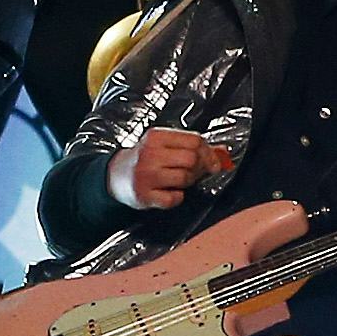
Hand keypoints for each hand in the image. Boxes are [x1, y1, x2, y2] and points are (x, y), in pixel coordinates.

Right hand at [108, 128, 230, 209]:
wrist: (115, 176)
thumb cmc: (144, 160)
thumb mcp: (162, 145)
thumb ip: (189, 146)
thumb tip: (221, 153)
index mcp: (156, 137)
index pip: (194, 140)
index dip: (209, 152)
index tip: (212, 161)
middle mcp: (150, 154)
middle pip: (192, 158)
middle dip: (200, 168)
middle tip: (196, 172)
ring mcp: (146, 175)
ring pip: (185, 178)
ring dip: (188, 182)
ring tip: (179, 181)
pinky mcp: (145, 195)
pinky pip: (175, 198)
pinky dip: (177, 197)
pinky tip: (169, 192)